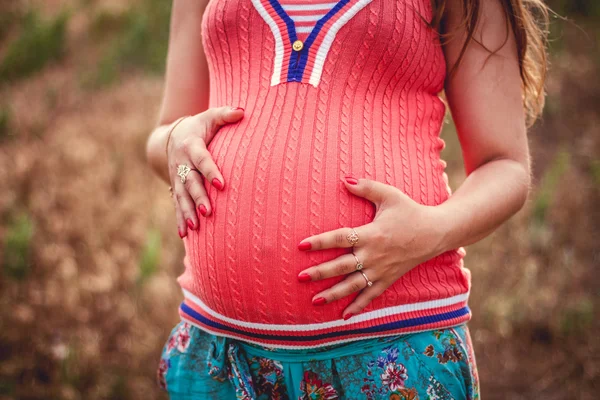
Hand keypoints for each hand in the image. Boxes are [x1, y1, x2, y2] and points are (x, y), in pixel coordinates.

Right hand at [167, 106, 243, 237]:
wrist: (172, 137)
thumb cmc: (200, 127)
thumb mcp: (210, 116)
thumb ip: (225, 114)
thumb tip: (243, 111)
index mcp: (191, 146)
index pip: (202, 159)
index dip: (211, 171)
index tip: (222, 184)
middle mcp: (181, 163)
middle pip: (190, 182)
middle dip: (198, 198)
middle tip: (208, 212)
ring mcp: (177, 177)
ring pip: (181, 197)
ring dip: (187, 213)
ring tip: (195, 227)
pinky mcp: (176, 188)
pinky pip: (177, 205)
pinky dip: (180, 219)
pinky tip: (185, 235)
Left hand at [296, 176, 447, 319]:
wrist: (436, 233)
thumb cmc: (410, 211)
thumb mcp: (390, 195)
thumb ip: (366, 187)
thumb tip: (343, 179)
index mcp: (371, 234)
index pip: (340, 238)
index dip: (320, 242)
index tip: (301, 246)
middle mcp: (374, 255)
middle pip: (342, 265)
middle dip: (320, 272)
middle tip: (300, 277)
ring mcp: (381, 270)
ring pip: (353, 285)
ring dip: (333, 294)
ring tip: (314, 301)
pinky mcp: (388, 279)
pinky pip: (371, 295)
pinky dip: (358, 306)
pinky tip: (343, 316)